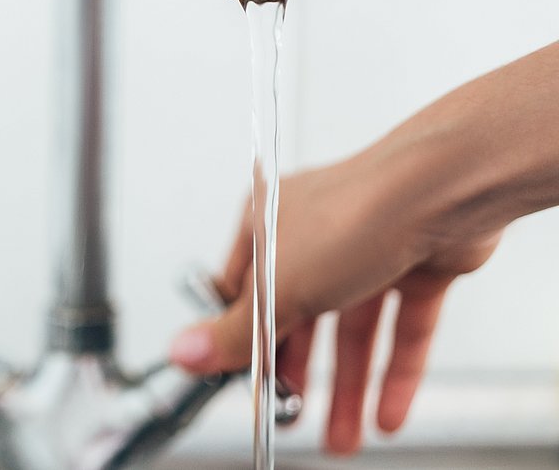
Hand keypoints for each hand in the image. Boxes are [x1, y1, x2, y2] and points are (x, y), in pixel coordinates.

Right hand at [168, 158, 501, 454]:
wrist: (444, 192)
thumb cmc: (355, 213)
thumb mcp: (278, 285)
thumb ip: (234, 330)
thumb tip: (184, 352)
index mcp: (266, 224)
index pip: (241, 294)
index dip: (241, 342)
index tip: (242, 384)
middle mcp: (314, 236)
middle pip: (298, 318)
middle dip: (298, 377)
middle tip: (292, 416)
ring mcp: (366, 251)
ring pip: (349, 333)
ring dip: (346, 389)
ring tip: (341, 436)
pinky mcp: (415, 268)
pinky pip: (399, 331)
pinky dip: (393, 375)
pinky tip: (385, 413)